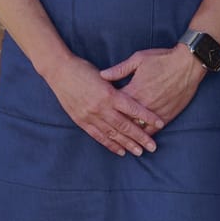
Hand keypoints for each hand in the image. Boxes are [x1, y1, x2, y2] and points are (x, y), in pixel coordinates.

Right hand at [42, 53, 166, 156]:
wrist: (59, 71)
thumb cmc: (82, 69)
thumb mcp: (103, 75)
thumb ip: (117, 88)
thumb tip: (133, 98)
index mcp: (108, 93)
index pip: (133, 108)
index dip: (147, 116)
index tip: (160, 123)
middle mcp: (101, 107)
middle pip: (125, 125)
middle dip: (140, 137)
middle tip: (153, 146)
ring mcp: (90, 116)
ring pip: (113, 134)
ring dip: (127, 144)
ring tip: (140, 152)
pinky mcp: (81, 121)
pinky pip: (99, 136)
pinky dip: (110, 144)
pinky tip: (120, 151)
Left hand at [99, 46, 205, 130]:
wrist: (187, 64)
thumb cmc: (162, 59)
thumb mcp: (138, 59)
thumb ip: (120, 69)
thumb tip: (102, 75)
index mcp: (134, 89)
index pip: (115, 104)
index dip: (106, 108)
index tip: (99, 111)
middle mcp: (144, 103)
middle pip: (125, 119)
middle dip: (115, 126)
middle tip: (105, 131)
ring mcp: (156, 111)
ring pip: (139, 128)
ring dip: (131, 135)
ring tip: (122, 142)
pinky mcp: (167, 115)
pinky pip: (154, 129)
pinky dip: (147, 134)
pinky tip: (141, 139)